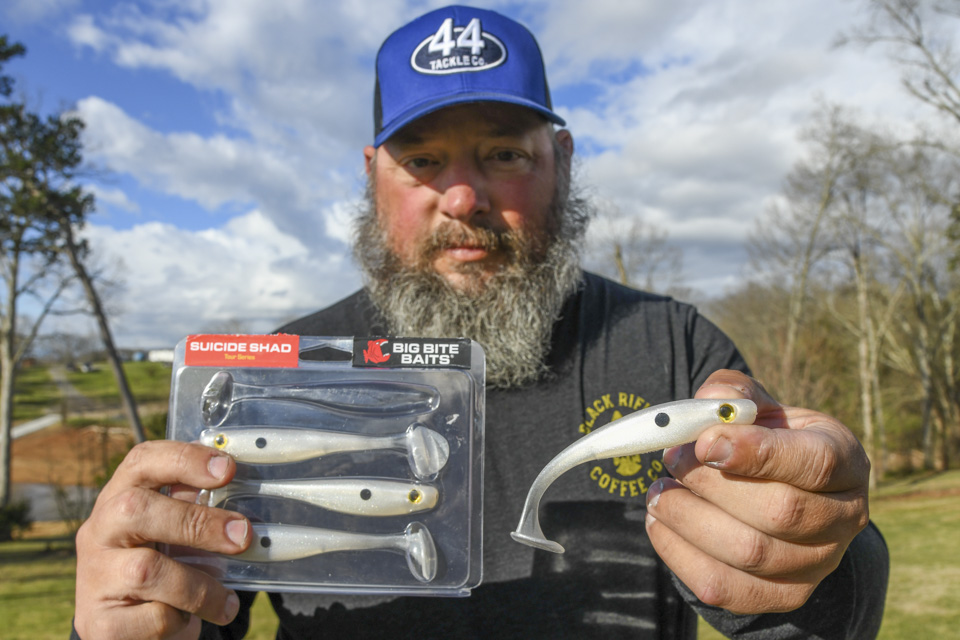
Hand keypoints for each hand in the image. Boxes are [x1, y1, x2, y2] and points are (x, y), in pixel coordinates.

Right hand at [74, 441, 251, 638]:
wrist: (125, 629)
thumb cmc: (161, 567)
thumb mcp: (173, 533)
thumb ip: (197, 509)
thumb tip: (249, 492)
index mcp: (120, 498)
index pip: (142, 461)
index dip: (184, 459)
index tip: (226, 469)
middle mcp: (99, 531)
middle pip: (135, 508)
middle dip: (197, 521)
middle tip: (241, 537)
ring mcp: (94, 576)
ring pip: (146, 569)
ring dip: (201, 586)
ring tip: (227, 602)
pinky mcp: (100, 623)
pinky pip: (152, 617)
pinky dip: (181, 620)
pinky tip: (188, 621)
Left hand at [644, 370, 869, 613]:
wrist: (779, 490)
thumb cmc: (767, 438)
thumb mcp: (758, 407)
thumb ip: (734, 396)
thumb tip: (711, 400)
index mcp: (845, 460)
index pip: (813, 462)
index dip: (755, 452)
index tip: (703, 442)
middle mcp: (844, 517)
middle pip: (779, 512)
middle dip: (711, 484)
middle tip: (671, 460)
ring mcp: (819, 564)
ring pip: (749, 554)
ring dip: (689, 519)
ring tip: (658, 493)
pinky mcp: (784, 596)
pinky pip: (724, 587)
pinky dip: (680, 554)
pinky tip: (660, 523)